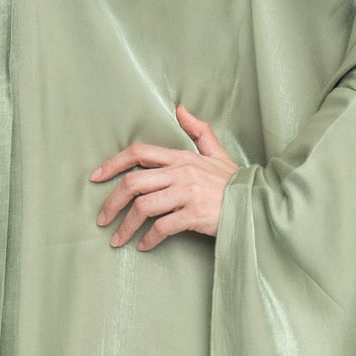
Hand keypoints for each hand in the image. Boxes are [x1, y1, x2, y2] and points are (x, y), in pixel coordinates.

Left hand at [90, 107, 238, 249]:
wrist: (259, 205)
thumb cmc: (235, 183)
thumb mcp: (217, 153)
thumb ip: (198, 131)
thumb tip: (180, 109)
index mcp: (182, 157)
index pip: (139, 153)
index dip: (113, 164)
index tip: (96, 178)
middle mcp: (181, 173)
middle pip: (133, 183)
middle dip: (112, 202)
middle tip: (102, 219)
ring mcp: (187, 194)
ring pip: (143, 207)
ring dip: (126, 226)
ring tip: (118, 240)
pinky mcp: (194, 215)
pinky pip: (162, 228)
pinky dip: (149, 239)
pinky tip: (144, 246)